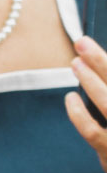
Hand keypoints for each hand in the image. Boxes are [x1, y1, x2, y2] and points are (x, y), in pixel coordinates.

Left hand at [64, 37, 106, 172]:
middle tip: (82, 42)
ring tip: (75, 63)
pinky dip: (78, 113)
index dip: (105, 62)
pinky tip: (70, 97)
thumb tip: (96, 66)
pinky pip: (91, 131)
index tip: (87, 44)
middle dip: (101, 61)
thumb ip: (104, 94)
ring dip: (91, 80)